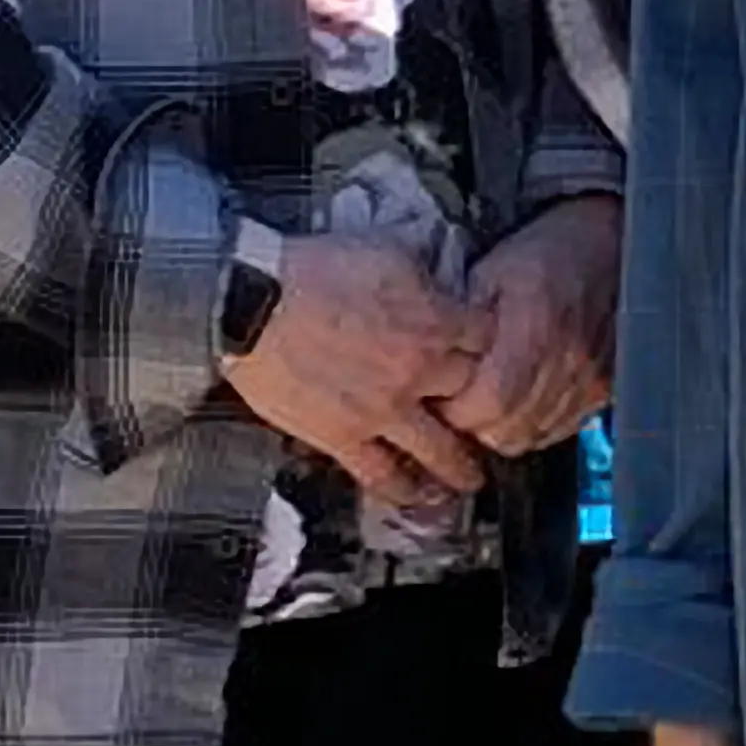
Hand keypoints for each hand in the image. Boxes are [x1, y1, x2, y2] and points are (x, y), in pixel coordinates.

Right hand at [219, 225, 496, 512]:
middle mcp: (418, 372)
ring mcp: (384, 411)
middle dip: (482, 403)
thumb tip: (437, 275)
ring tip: (470, 479)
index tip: (490, 351)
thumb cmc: (311, 268)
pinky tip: (415, 497)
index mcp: (434, 322)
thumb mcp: (384, 248)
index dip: (491, 343)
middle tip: (487, 416)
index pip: (487, 338)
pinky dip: (402, 490)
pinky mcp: (344, 437)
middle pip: (473, 395)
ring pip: (441, 450)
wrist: (253, 302)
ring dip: (460, 467)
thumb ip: (421, 270)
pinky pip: (382, 474)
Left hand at [433, 198, 621, 456]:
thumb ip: (460, 324)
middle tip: (452, 398)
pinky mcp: (601, 393)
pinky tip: (514, 402)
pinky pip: (553, 432)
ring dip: (498, 427)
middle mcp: (567, 362)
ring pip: (528, 436)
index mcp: (533, 328)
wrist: (607, 246)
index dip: (454, 409)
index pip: (489, 402)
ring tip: (482, 398)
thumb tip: (426, 369)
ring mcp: (589, 382)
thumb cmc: (541, 255)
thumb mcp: (488, 273)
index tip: (436, 393)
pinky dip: (527, 426)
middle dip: (470, 422)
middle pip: (506, 428)